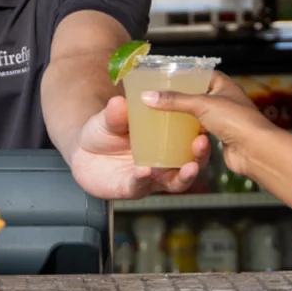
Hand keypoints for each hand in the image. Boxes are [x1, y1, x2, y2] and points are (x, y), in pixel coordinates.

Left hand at [65, 94, 206, 200]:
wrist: (83, 153)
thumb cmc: (105, 131)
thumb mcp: (110, 117)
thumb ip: (116, 113)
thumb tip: (119, 101)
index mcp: (168, 140)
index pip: (192, 137)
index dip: (203, 131)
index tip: (208, 121)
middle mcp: (165, 161)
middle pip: (192, 163)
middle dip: (201, 156)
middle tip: (202, 143)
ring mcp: (152, 178)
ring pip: (175, 182)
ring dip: (185, 175)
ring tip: (190, 166)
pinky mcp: (133, 189)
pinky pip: (141, 186)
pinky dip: (144, 179)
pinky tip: (146, 171)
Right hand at [138, 72, 277, 184]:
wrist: (254, 150)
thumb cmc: (237, 120)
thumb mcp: (202, 104)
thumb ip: (174, 100)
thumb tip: (148, 96)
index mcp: (224, 85)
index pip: (202, 74)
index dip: (186, 74)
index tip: (167, 77)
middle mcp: (225, 100)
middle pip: (198, 95)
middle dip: (181, 97)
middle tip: (160, 97)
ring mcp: (224, 120)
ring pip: (199, 115)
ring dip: (185, 116)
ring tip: (164, 114)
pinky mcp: (221, 137)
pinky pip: (201, 132)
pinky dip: (190, 132)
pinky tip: (176, 134)